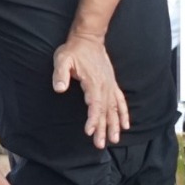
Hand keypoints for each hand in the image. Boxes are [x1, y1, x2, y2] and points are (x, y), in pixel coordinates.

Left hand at [53, 31, 127, 148]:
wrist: (88, 39)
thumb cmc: (73, 50)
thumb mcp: (62, 60)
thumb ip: (60, 74)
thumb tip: (59, 89)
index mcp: (93, 82)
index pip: (94, 105)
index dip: (93, 119)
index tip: (89, 132)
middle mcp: (105, 86)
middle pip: (105, 111)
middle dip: (103, 129)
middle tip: (99, 144)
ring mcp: (110, 85)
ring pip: (114, 109)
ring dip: (114, 125)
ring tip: (114, 140)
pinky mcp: (111, 84)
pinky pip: (121, 101)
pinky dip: (124, 113)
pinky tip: (125, 125)